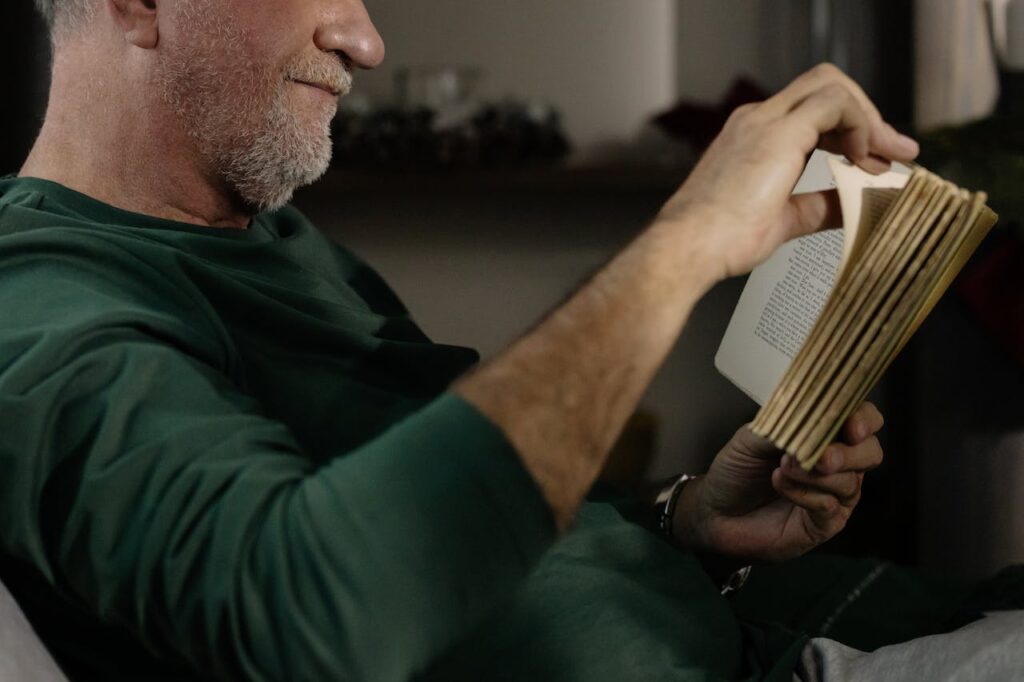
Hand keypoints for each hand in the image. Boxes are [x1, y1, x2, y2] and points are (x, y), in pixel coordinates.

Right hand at [655, 63, 919, 281]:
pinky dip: (861, 125)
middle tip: (892, 152)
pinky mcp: (779, 132)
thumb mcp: (783, 220)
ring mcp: (764, 122)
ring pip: (832, 85)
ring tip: (888, 155)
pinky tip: (865, 157)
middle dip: (866, 115)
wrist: (690, 247)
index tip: (873, 161)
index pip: (811, 109)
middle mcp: (756, 120)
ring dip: (868, 118)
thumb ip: (820, 206)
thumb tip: (856, 205)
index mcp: (752, 136)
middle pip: (825, 86)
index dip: (850, 128)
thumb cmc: (719, 240)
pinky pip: (835, 103)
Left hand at [673, 402, 884, 561]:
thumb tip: (807, 417)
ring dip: (815, 474)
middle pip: (871, 453)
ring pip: (850, 482)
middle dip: (849, 453)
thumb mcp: (751, 438)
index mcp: (825, 436)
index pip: (862, 420)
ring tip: (783, 468)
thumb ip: (782, 425)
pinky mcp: (824, 524)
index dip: (864, 419)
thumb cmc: (736, 471)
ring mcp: (834, 496)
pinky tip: (781, 485)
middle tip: (822, 457)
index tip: (851, 426)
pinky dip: (804, 494)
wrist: (715, 511)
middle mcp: (837, 464)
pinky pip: (829, 506)